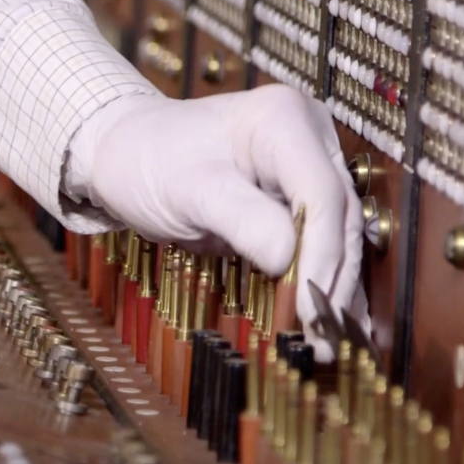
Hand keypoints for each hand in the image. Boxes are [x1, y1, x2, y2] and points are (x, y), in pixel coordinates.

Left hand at [67, 85, 363, 360]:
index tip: (311, 307)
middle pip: (338, 216)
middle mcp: (308, 138)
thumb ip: (243, 221)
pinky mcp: (297, 197)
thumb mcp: (189, 191)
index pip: (322, 194)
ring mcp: (306, 167)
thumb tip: (290, 260)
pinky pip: (320, 241)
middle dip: (331, 280)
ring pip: (337, 234)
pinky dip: (323, 281)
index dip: (323, 254)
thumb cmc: (148, 162)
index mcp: (284, 121)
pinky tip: (332, 322)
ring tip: (327, 342)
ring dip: (333, 289)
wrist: (124, 154)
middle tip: (323, 338)